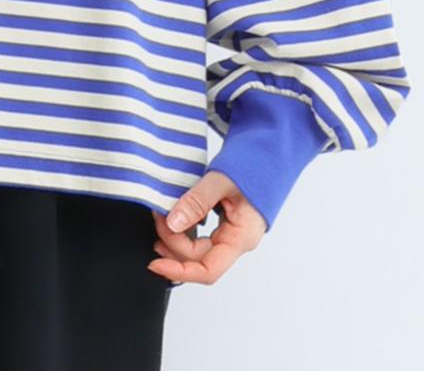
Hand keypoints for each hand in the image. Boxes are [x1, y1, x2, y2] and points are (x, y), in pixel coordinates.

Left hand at [148, 171, 267, 286]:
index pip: (208, 269)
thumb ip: (197, 202)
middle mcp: (237, 240)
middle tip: (158, 216)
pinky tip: (173, 216)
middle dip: (172, 241)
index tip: (156, 264)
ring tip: (161, 216)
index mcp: (242, 237)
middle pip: (198, 258)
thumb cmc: (255, 165)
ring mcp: (231, 233)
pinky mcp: (225, 223)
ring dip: (176, 237)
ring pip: (197, 248)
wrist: (268, 152)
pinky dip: (184, 228)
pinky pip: (200, 235)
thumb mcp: (222, 180)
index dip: (179, 271)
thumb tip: (173, 223)